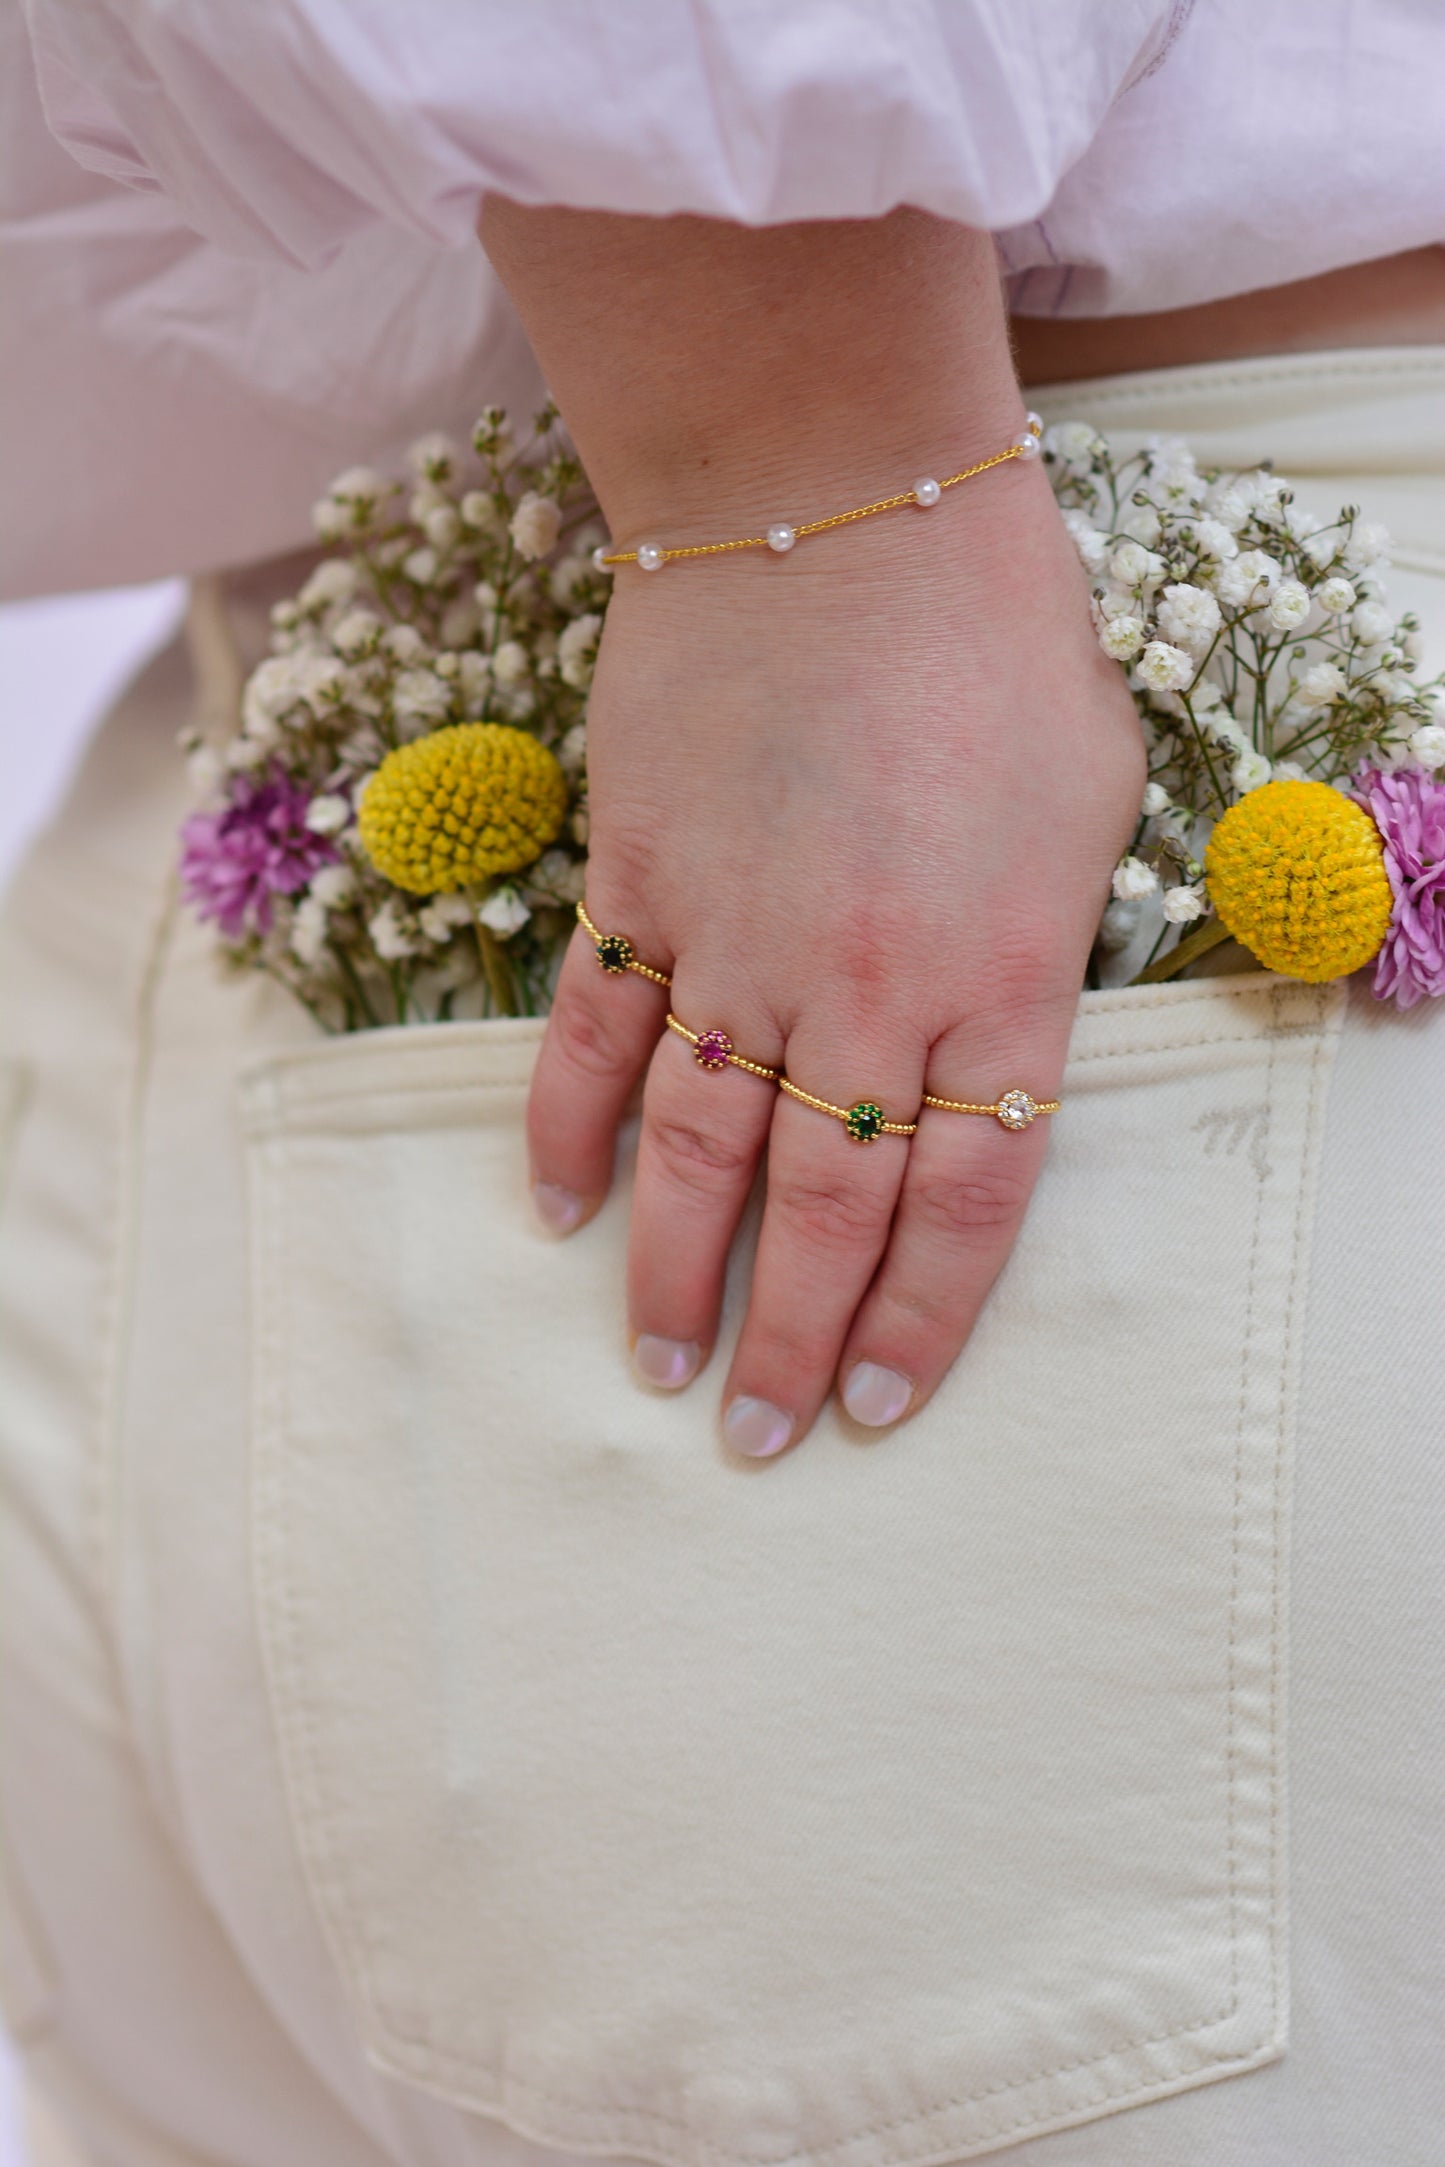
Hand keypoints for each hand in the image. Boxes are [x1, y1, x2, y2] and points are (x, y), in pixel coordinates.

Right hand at [527, 472, 1142, 1450]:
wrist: (837, 498)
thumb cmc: (995, 638)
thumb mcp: (1093, 801)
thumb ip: (1043, 958)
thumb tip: (989, 1062)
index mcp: (1001, 973)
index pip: (962, 1200)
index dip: (921, 1321)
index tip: (878, 1406)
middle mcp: (864, 982)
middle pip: (823, 1206)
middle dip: (788, 1339)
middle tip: (752, 1436)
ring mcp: (737, 934)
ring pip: (697, 1148)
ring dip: (672, 1272)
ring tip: (652, 1366)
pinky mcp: (640, 878)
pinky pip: (594, 1034)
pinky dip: (569, 1129)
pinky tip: (557, 1208)